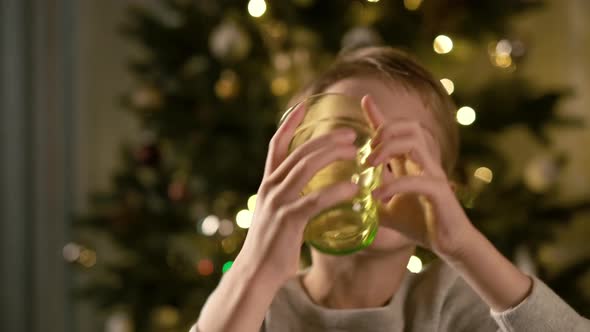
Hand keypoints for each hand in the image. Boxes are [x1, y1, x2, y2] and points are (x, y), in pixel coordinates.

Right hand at [235, 103, 359, 285]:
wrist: (255, 274)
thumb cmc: (271, 247)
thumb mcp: (276, 215)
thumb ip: (289, 198)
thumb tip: (309, 191)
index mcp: (267, 184)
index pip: (276, 145)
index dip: (288, 124)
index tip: (303, 105)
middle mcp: (270, 187)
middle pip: (299, 152)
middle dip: (325, 139)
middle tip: (350, 134)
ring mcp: (277, 202)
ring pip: (306, 168)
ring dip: (332, 155)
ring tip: (355, 151)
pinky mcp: (288, 220)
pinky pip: (316, 200)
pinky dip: (337, 191)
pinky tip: (354, 188)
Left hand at [361, 95, 474, 258]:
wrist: (449, 244)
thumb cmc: (421, 224)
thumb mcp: (388, 210)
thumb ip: (372, 200)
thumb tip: (350, 200)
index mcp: (412, 163)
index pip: (396, 132)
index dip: (380, 115)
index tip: (364, 100)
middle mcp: (424, 163)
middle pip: (410, 127)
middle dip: (385, 130)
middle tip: (366, 151)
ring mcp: (434, 175)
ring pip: (414, 143)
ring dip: (388, 149)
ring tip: (370, 165)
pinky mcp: (439, 192)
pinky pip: (417, 180)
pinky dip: (394, 186)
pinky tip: (377, 196)